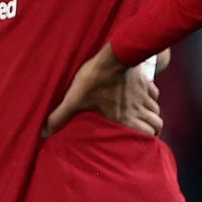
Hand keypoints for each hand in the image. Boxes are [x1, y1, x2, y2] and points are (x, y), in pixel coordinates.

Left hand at [45, 45, 162, 136]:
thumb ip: (60, 116)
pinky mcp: (145, 82)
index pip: (146, 135)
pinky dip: (152, 98)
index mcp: (124, 118)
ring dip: (152, 115)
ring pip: (156, 110)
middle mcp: (138, 109)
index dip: (146, 142)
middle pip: (157, 124)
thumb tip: (44, 132)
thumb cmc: (94, 79)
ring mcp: (144, 95)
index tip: (141, 145)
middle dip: (153, 130)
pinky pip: (154, 93)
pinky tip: (143, 97)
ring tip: (144, 117)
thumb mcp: (74, 99)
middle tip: (145, 132)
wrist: (113, 55)